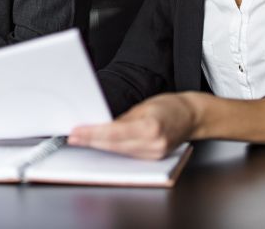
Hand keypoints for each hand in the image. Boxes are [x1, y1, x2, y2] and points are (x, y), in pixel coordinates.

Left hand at [67, 93, 200, 159]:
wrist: (191, 116)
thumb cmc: (170, 106)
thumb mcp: (144, 106)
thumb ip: (122, 118)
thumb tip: (101, 124)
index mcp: (151, 127)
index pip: (113, 133)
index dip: (92, 134)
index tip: (76, 132)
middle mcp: (153, 144)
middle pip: (113, 146)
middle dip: (90, 141)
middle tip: (73, 137)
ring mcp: (154, 154)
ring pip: (118, 152)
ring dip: (98, 146)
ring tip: (82, 140)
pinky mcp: (153, 158)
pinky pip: (127, 155)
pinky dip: (112, 150)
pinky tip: (101, 145)